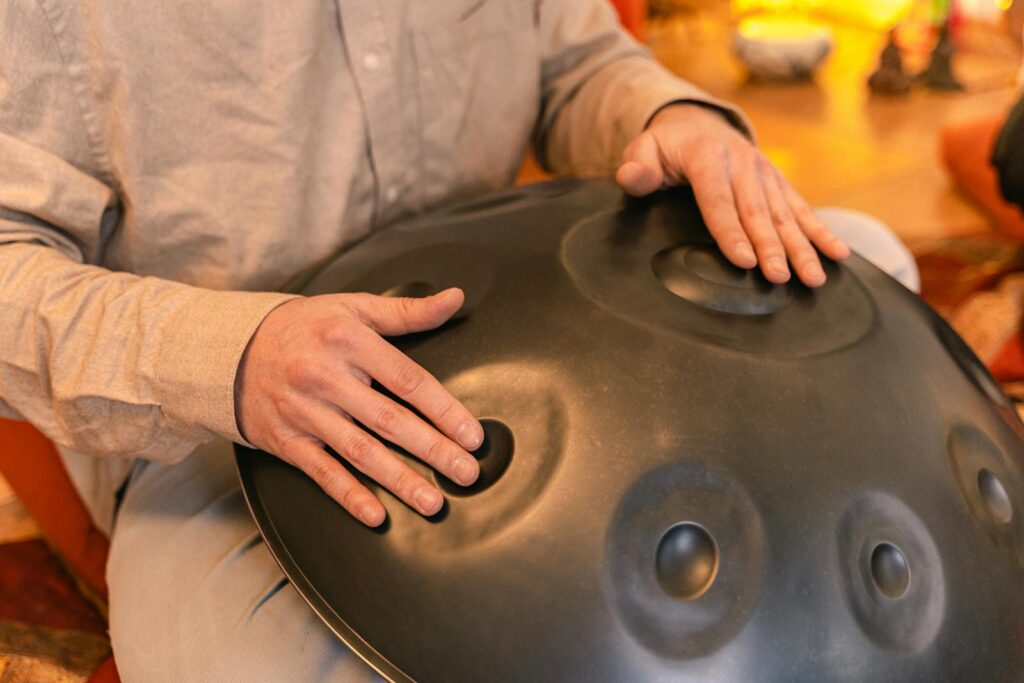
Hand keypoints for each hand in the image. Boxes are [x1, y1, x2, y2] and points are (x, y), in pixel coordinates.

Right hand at [235, 289, 482, 526]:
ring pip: (360, 451)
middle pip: (389, 420)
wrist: (230, 350)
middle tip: (467, 473)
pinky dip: (349, 496)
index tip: (473, 435)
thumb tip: (455, 298)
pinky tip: (376, 515)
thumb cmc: (305, 327)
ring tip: (433, 501)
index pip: (407, 379)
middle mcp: (326, 377)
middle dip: (432, 450)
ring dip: (399, 480)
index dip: (443, 409)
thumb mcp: (352, 307)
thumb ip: (406, 311)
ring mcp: (304, 412)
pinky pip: (322, 473)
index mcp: (348, 340)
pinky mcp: (285, 441)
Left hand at [616, 103, 849, 286]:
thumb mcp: (644, 150)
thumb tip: (631, 177)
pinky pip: (801, 209)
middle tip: (781, 278)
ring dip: (802, 247)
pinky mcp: (778, 183)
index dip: (731, 232)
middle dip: (771, 248)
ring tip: (814, 277)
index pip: (718, 201)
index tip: (743, 260)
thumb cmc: (666, 148)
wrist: (697, 123)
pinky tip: (838, 254)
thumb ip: (637, 167)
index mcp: (707, 157)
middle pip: (757, 213)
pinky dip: (820, 232)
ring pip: (784, 215)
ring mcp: (765, 173)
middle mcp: (742, 163)